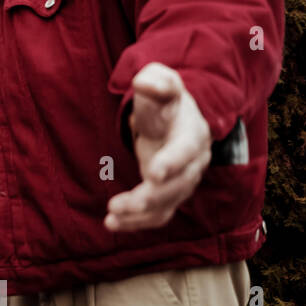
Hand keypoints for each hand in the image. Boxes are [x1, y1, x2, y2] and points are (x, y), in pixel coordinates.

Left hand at [105, 62, 211, 231]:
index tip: (153, 173)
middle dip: (151, 197)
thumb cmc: (164, 99)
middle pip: (178, 186)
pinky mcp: (169, 194)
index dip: (172, 163)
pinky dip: (137, 222)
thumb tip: (145, 83)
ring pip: (167, 205)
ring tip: (111, 217)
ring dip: (139, 215)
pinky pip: (158, 214)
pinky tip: (112, 224)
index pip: (186, 151)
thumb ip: (155, 81)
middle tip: (120, 204)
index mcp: (193, 134)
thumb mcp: (161, 81)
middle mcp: (194, 163)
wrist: (176, 118)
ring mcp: (183, 182)